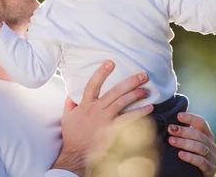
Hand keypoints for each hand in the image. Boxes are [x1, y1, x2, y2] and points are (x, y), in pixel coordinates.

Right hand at [51, 61, 153, 176]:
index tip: (111, 62)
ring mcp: (105, 119)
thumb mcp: (66, 117)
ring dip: (136, 95)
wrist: (75, 154)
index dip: (101, 72)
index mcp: (85, 104)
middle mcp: (96, 109)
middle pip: (115, 91)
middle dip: (130, 82)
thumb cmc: (72, 136)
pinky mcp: (112, 130)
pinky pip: (128, 119)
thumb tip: (71, 93)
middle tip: (142, 75)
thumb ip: (69, 103)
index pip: (93, 84)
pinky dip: (139, 113)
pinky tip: (148, 109)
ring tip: (146, 90)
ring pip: (123, 103)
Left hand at [168, 112, 215, 176]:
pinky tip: (180, 154)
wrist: (198, 175)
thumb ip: (183, 131)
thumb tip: (169, 119)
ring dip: (184, 143)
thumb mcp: (190, 141)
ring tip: (171, 141)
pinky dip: (190, 157)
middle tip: (170, 129)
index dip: (190, 118)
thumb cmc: (191, 154)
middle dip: (184, 131)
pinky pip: (201, 162)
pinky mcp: (210, 169)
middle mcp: (212, 145)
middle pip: (199, 135)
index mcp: (207, 135)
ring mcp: (212, 157)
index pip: (201, 122)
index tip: (178, 115)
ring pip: (200, 147)